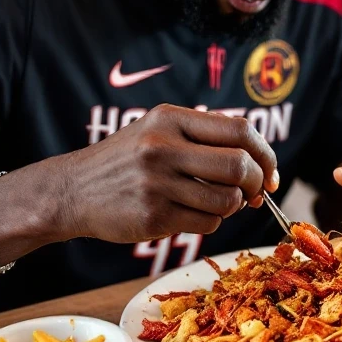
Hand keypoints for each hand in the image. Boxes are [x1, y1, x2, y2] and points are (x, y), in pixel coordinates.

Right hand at [54, 105, 277, 243]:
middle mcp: (163, 147)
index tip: (270, 173)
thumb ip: (202, 138)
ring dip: (232, 206)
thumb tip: (259, 162)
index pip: (240, 130)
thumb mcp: (156, 131)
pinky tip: (189, 214)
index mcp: (170, 119)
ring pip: (227, 200)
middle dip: (257, 184)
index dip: (265, 154)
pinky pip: (207, 223)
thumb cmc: (124, 161)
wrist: (71, 191)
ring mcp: (157, 183)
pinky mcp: (153, 216)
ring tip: (213, 202)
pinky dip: (210, 221)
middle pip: (239, 166)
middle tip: (254, 194)